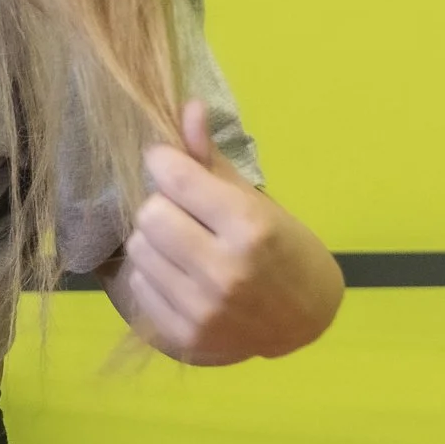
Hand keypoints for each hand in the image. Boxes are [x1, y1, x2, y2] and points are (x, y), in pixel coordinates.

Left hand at [109, 102, 344, 367]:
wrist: (305, 319)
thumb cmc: (284, 250)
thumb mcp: (256, 202)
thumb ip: (212, 160)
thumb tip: (188, 107)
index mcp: (250, 228)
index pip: (176, 179)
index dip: (163, 162)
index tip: (167, 161)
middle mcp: (226, 271)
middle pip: (149, 215)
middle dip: (161, 204)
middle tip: (181, 210)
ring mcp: (205, 309)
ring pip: (139, 249)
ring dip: (154, 239)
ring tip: (182, 243)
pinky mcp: (187, 336)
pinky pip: (141, 286)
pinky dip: (154, 273)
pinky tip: (180, 274)